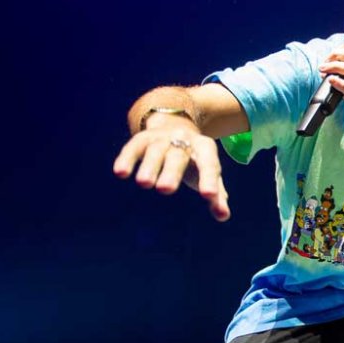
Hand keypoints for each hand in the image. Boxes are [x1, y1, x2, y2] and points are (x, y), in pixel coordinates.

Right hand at [113, 116, 230, 220]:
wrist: (175, 126)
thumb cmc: (195, 160)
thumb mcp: (207, 173)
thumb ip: (216, 193)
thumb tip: (223, 216)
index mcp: (205, 148)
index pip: (209, 164)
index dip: (209, 180)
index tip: (209, 196)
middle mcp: (184, 139)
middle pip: (179, 155)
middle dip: (172, 172)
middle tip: (165, 190)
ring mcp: (162, 138)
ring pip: (156, 150)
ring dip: (149, 166)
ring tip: (144, 184)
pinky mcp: (142, 138)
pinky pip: (133, 147)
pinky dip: (126, 159)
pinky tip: (120, 173)